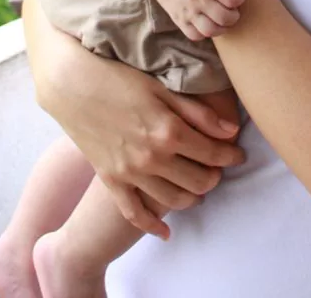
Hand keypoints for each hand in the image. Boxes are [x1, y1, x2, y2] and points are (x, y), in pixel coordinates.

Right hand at [23, 0, 244, 238]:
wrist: (72, 85)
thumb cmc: (119, 78)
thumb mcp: (162, 88)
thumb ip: (198, 113)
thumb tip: (232, 130)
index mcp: (169, 131)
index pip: (213, 153)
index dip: (231, 156)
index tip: (239, 154)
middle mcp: (152, 157)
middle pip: (198, 181)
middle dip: (216, 177)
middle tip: (220, 169)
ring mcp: (130, 173)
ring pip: (173, 200)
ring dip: (193, 198)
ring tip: (201, 188)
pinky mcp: (111, 180)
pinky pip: (134, 213)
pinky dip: (152, 226)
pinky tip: (165, 232)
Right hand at [151, 0, 246, 39]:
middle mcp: (198, 1)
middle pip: (225, 18)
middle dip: (235, 15)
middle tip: (233, 8)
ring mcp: (188, 14)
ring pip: (211, 30)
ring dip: (223, 27)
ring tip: (223, 19)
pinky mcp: (180, 22)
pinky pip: (196, 36)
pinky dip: (206, 34)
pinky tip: (209, 24)